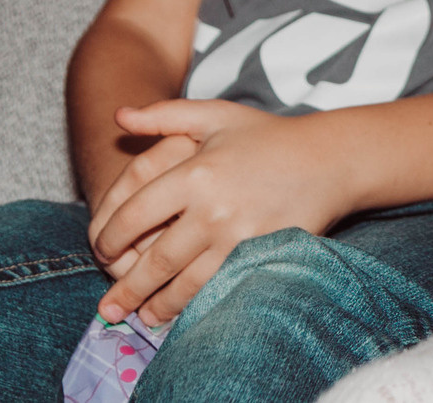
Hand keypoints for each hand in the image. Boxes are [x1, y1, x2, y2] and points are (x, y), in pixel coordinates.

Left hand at [85, 99, 363, 325]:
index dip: (109, 239)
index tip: (102, 250)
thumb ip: (164, 115)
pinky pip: (218, 290)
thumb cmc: (267, 136)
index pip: (134, 215)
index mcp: (195, 173)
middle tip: (108, 306)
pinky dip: (194, 306)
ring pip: (185, 284)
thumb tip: (117, 116)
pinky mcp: (260, 257)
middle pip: (155, 260)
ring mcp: (239, 238)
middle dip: (126, 288)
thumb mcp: (215, 116)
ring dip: (156, 306)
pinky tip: (179, 313)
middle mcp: (213, 209)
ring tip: (140, 317)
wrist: (330, 159)